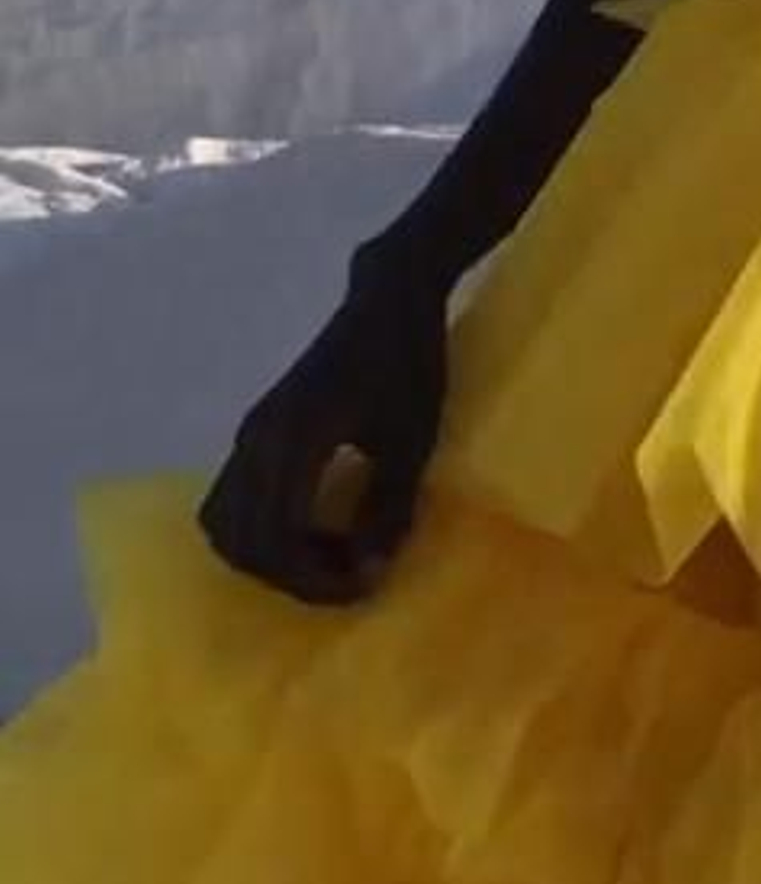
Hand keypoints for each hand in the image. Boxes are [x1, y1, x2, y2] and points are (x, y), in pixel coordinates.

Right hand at [197, 263, 447, 605]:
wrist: (389, 299)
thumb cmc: (408, 362)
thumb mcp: (411, 441)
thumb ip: (388, 508)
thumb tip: (368, 570)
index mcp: (291, 441)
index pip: (273, 539)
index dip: (313, 579)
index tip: (363, 584)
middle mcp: (255, 439)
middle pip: (239, 540)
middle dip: (290, 574)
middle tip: (348, 576)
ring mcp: (251, 432)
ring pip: (226, 521)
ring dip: (272, 553)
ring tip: (331, 553)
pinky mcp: (258, 429)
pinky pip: (235, 497)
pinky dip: (265, 527)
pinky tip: (316, 525)